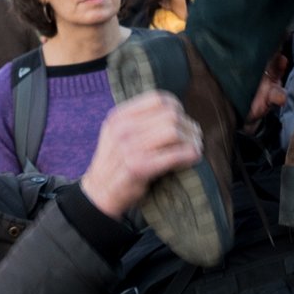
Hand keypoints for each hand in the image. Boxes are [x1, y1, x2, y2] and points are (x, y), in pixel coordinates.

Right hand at [81, 89, 203, 220]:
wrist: (99, 194)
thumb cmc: (117, 164)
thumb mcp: (118, 134)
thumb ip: (140, 120)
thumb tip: (176, 111)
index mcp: (119, 117)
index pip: (158, 99)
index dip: (177, 108)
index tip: (182, 121)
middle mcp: (122, 129)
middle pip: (170, 115)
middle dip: (188, 126)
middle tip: (194, 138)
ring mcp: (129, 148)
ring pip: (174, 132)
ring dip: (191, 141)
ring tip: (194, 149)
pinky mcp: (139, 167)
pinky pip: (175, 154)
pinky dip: (189, 155)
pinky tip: (191, 160)